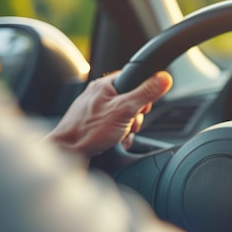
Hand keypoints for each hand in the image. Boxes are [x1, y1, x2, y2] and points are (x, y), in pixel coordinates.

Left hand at [45, 71, 172, 157]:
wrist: (67, 152)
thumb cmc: (89, 131)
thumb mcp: (124, 110)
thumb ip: (145, 93)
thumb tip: (164, 78)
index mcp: (105, 85)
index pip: (134, 79)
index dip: (144, 93)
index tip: (143, 105)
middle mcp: (99, 94)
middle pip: (131, 99)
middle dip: (135, 115)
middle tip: (129, 122)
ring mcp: (96, 109)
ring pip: (124, 114)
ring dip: (128, 127)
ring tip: (121, 134)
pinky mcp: (94, 123)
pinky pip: (115, 124)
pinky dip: (120, 133)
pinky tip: (116, 140)